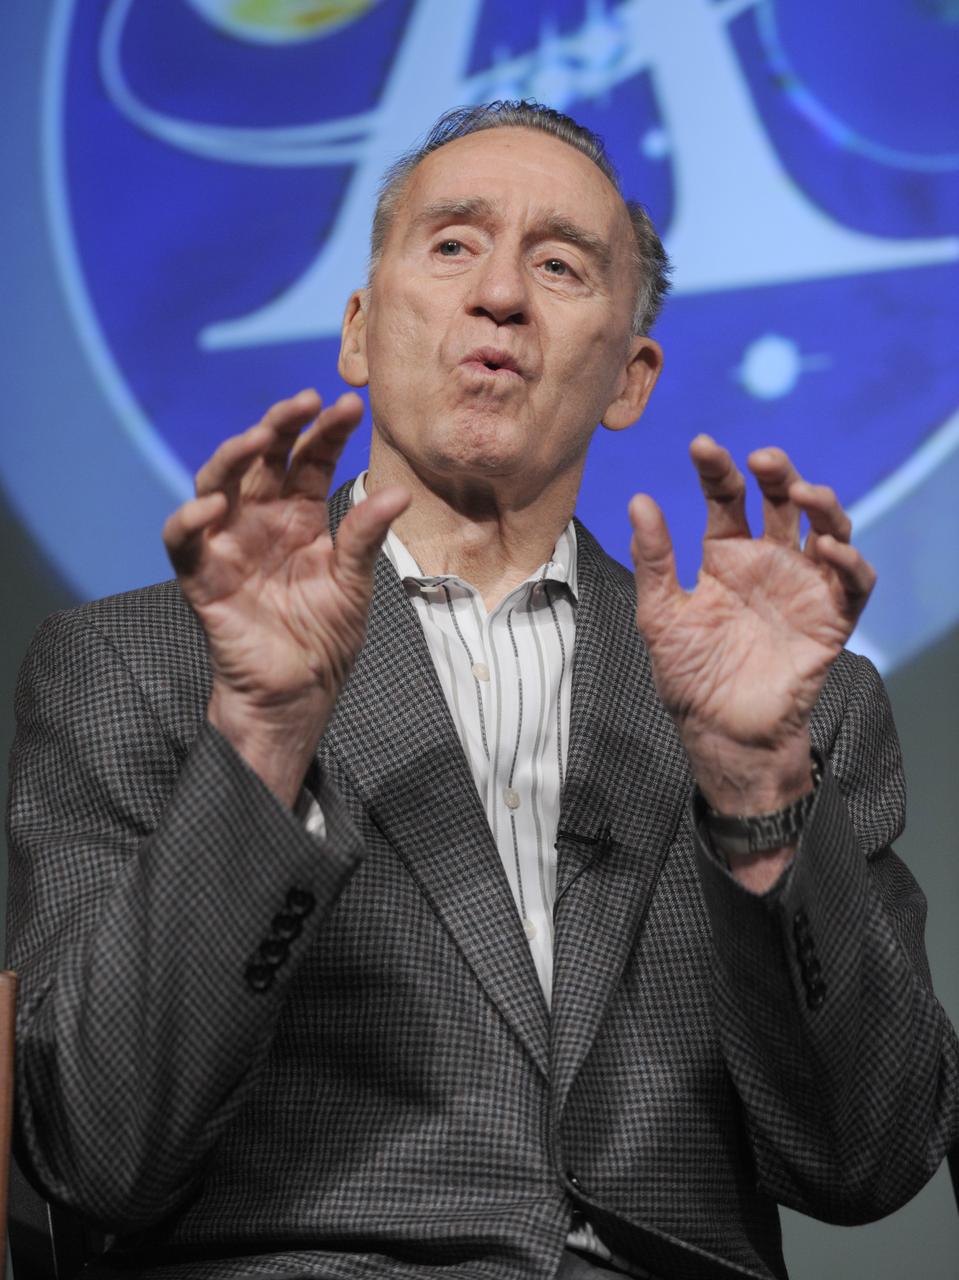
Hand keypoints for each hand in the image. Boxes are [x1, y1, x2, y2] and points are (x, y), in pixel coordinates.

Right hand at [163, 390, 408, 804]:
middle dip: (280, 425)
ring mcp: (229, 544)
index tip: (351, 406)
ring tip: (259, 437)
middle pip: (262, 459)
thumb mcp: (354, 582)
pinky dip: (189, 519)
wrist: (298, 692)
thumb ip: (365, 536)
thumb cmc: (325, 636)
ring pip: (217, 483)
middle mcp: (261, 521)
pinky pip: (182, 541)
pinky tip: (212, 504)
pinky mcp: (202, 577)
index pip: (309, 460)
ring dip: (233, 456)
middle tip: (304, 403)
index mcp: (300, 517)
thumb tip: (399, 494)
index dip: (326, 431)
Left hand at [629, 436, 874, 820]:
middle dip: (778, 473)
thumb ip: (654, 559)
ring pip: (827, 528)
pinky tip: (828, 549)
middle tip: (763, 460)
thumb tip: (639, 500)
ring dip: (822, 505)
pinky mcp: (831, 619)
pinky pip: (853, 582)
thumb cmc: (688, 675)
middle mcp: (768, 562)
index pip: (727, 498)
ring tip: (803, 494)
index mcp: (726, 556)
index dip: (717, 469)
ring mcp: (802, 587)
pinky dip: (849, 561)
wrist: (720, 732)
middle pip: (783, 501)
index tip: (701, 445)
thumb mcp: (660, 614)